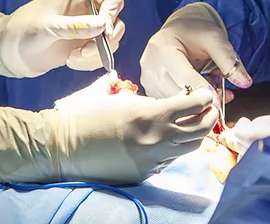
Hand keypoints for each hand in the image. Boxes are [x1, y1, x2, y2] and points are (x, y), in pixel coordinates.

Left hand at [0, 0, 125, 77]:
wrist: (5, 53)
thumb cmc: (21, 31)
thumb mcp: (47, 27)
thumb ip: (75, 27)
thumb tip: (103, 27)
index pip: (112, 2)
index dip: (111, 17)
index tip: (103, 34)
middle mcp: (86, 12)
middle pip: (116, 24)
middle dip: (105, 41)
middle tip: (85, 52)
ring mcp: (85, 31)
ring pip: (109, 43)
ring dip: (95, 55)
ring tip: (72, 59)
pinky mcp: (80, 48)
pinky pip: (98, 56)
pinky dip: (89, 63)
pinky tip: (69, 62)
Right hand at [0, 88, 217, 184]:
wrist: (61, 147)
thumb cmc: (87, 115)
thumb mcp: (122, 99)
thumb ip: (151, 101)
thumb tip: (175, 102)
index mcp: (150, 115)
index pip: (192, 107)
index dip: (205, 99)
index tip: (207, 94)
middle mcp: (155, 140)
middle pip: (199, 132)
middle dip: (209, 119)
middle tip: (208, 110)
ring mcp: (150, 161)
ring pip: (187, 149)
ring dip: (193, 135)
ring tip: (192, 125)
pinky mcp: (143, 175)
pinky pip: (167, 161)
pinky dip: (171, 149)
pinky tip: (166, 141)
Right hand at [140, 2, 252, 98]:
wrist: (181, 26)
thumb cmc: (197, 30)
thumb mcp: (215, 39)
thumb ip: (230, 60)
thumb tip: (245, 83)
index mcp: (163, 48)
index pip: (184, 77)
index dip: (204, 91)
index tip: (220, 102)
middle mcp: (149, 65)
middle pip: (176, 94)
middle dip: (201, 101)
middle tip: (222, 101)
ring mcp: (146, 79)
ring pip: (173, 103)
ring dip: (195, 106)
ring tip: (215, 95)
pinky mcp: (149, 89)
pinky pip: (169, 105)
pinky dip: (187, 107)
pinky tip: (201, 98)